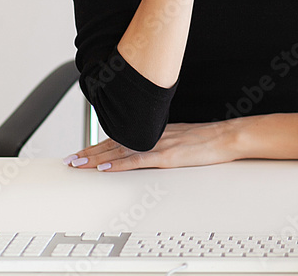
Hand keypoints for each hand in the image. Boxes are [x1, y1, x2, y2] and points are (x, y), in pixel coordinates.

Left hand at [63, 120, 243, 171]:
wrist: (226, 136)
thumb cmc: (208, 139)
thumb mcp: (181, 136)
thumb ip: (164, 141)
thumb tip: (152, 149)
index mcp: (154, 131)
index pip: (120, 138)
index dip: (100, 144)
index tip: (84, 151)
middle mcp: (151, 135)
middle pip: (114, 144)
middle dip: (90, 153)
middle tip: (71, 160)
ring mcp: (157, 145)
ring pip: (120, 152)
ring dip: (97, 159)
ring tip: (79, 164)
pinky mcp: (166, 157)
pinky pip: (137, 161)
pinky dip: (119, 164)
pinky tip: (105, 167)